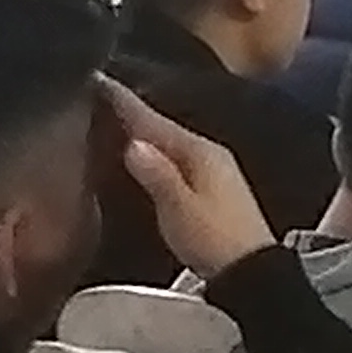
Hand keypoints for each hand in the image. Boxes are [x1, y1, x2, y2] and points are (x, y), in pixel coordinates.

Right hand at [102, 79, 277, 280]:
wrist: (251, 272)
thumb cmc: (215, 240)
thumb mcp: (180, 207)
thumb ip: (157, 174)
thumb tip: (133, 143)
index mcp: (200, 152)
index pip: (154, 121)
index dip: (125, 102)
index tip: (100, 80)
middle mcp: (209, 154)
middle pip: (163, 128)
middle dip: (132, 113)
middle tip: (101, 95)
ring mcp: (214, 170)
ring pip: (169, 142)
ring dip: (144, 133)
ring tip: (115, 121)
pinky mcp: (213, 188)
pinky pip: (177, 158)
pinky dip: (156, 153)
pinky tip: (145, 157)